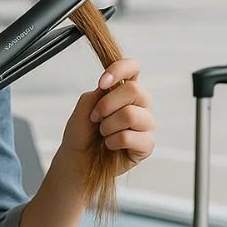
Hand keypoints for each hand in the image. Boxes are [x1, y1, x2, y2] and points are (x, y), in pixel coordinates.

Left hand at [61, 58, 154, 173]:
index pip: (133, 67)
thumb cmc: (83, 132)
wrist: (78, 159)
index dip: (119, 70)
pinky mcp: (147, 144)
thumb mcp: (85, 107)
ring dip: (107, 126)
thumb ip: (99, 93)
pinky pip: (128, 137)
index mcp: (126, 90)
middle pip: (133, 90)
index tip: (102, 83)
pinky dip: (112, 142)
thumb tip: (111, 88)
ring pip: (130, 115)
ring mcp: (147, 124)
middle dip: (106, 105)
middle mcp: (141, 104)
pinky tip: (110, 145)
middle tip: (95, 118)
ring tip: (103, 133)